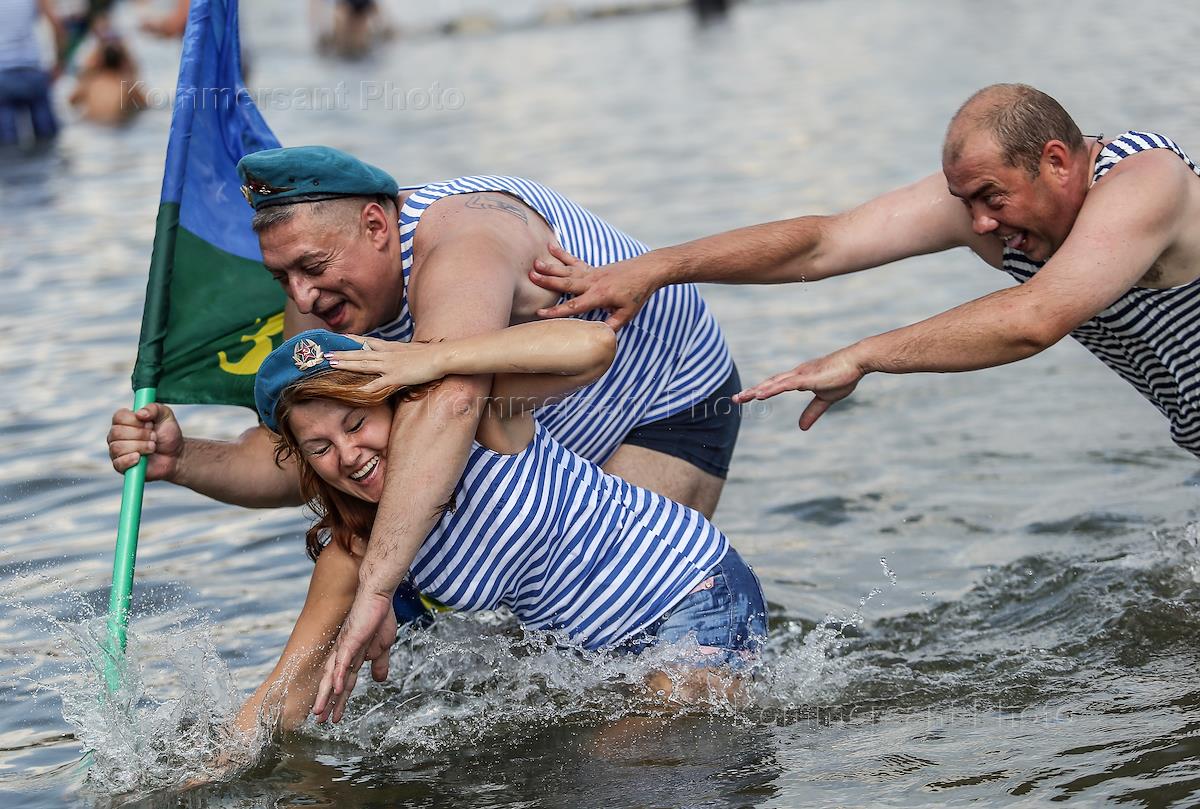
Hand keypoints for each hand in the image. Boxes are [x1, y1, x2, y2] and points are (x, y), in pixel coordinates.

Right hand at [107, 403, 183, 479]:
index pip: (119, 417)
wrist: (176, 456)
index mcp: (124, 420)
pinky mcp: (120, 466)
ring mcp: (116, 450)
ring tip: (152, 447)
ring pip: (118, 447)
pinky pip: (118, 463)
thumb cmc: (168, 435)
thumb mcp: (166, 416)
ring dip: (140, 447)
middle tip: (154, 437)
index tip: (150, 424)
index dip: (136, 421)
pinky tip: (140, 458)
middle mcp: (116, 435)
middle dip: (141, 435)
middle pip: (117, 432)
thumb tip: (140, 413)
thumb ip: (154, 408)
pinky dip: (130, 460)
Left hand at [311, 591, 396, 723]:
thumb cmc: (380, 615)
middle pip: (333, 683)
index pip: (344, 683)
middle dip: (326, 703)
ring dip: (325, 694)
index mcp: (352, 656)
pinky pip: (342, 660)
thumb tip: (379, 680)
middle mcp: (344, 653)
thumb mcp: (383, 645)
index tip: (333, 717)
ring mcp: (345, 647)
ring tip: (318, 712)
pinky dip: (337, 675)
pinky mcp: (350, 639)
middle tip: (319, 721)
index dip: (338, 700)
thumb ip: (379, 663)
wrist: (378, 593)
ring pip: (332, 675)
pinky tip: (333, 689)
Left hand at [327, 335, 446, 392]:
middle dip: (342, 354)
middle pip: (359, 353)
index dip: (351, 341)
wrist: (440, 357)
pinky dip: (366, 388)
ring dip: (346, 364)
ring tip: (331, 364)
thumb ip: (400, 353)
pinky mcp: (396, 377)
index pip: (366, 342)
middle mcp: (387, 354)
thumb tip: (396, 357)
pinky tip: (355, 391)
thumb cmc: (429, 355)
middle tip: (325, 354)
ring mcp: (390, 365)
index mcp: (390, 347)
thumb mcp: (411, 350)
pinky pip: (378, 384)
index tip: (337, 339)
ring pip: (363, 364)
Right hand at [529, 243, 657, 329]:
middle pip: (566, 283)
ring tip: (534, 264)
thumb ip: (611, 325)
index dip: (557, 311)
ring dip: (550, 268)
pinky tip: (550, 247)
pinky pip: (574, 261)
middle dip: (548, 281)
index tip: (540, 313)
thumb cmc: (638, 293)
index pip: (575, 306)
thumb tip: (599, 337)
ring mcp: (592, 273)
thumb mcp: (627, 314)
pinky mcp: (592, 268)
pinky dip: (561, 254)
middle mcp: (593, 282)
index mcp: (600, 296)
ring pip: (567, 271)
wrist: (647, 270)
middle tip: (531, 277)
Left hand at [733, 349, 865, 429]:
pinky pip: (784, 385)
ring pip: (773, 383)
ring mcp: (800, 375)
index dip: (761, 391)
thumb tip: (801, 428)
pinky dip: (771, 389)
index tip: (746, 397)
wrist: (857, 362)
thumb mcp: (826, 399)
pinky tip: (760, 394)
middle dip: (751, 391)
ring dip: (756, 390)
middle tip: (734, 399)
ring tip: (741, 397)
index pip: (775, 385)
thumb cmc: (844, 376)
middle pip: (769, 383)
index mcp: (799, 379)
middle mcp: (795, 374)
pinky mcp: (806, 378)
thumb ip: (812, 412)